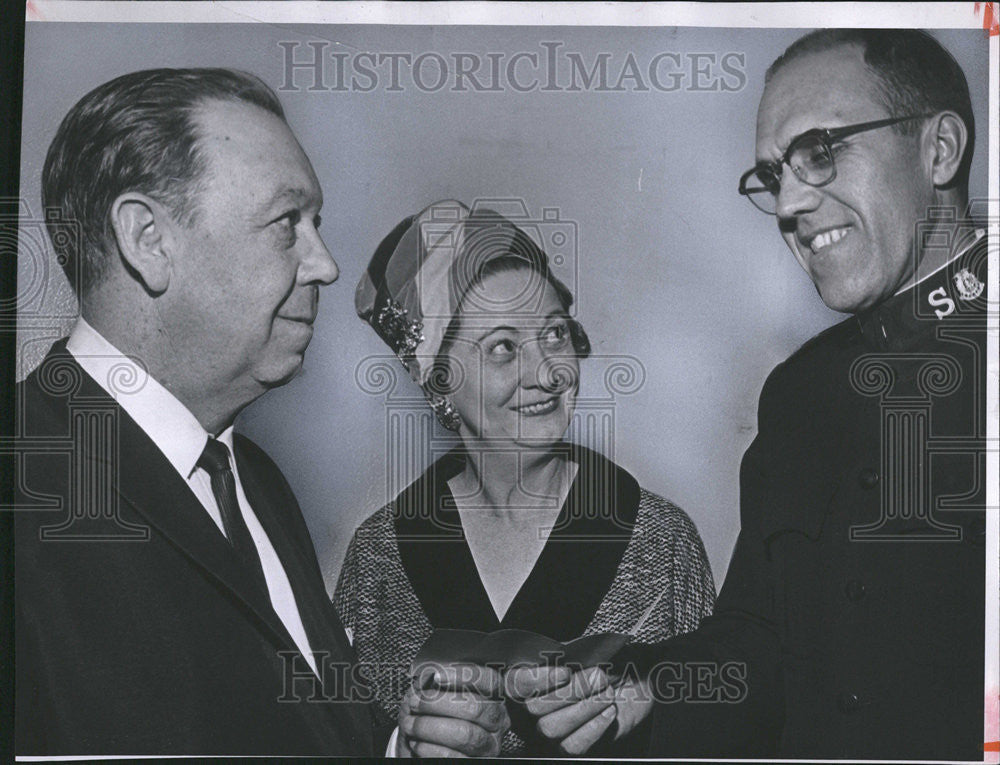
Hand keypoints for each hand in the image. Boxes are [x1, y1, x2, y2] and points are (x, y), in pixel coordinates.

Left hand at [397, 663, 509, 756]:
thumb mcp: (440, 694)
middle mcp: (497, 721)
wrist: (430, 748)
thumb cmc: (437, 715)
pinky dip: (429, 748)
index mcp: (494, 697)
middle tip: (415, 702)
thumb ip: (440, 682)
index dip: (464, 675)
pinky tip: (417, 742)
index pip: (489, 680)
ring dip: (429, 727)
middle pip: (474, 707)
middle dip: (438, 703)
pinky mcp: (474, 763)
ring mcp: (489, 746)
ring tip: (410, 724)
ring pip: (464, 734)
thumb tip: (429, 675)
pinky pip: (452, 756)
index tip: (436, 676)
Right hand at [505, 665, 653, 755]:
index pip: (514, 683)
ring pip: (551, 729)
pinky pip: (572, 746)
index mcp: (531, 676)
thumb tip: (562, 658)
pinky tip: (609, 710)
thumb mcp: (589, 649)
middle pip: (534, 708)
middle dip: (571, 691)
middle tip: (598, 676)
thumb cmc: (608, 661)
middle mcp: (534, 705)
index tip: (566, 671)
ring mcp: (550, 729)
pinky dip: (593, 727)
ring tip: (607, 692)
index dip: (537, 679)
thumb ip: (570, 651)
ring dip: (583, 708)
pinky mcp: (571, 746)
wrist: (636, 679)